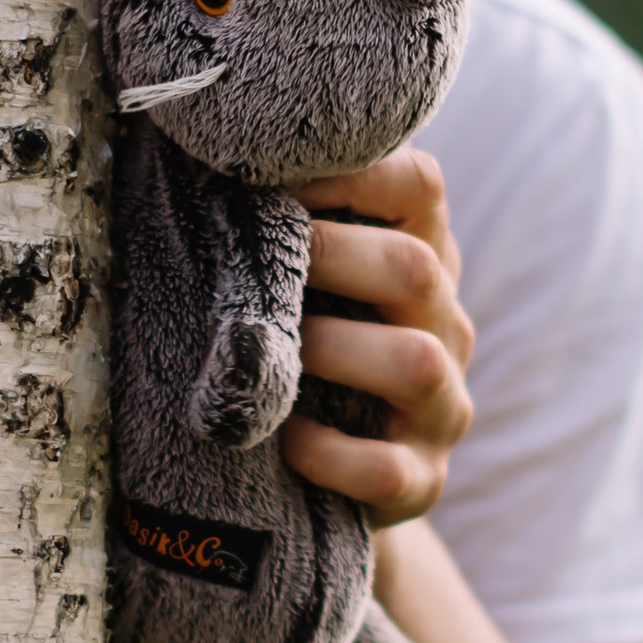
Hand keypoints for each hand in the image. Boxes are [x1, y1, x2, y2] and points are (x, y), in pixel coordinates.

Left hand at [282, 146, 474, 525]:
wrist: (332, 480)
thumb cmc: (302, 357)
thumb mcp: (308, 287)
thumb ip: (284, 232)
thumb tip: (196, 161)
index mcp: (421, 259)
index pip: (419, 184)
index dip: (352, 170)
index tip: (275, 175)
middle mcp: (446, 326)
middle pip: (416, 267)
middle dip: (330, 255)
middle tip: (258, 255)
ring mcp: (442, 406)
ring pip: (416, 361)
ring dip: (333, 348)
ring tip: (272, 353)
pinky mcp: (424, 481)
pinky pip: (388, 469)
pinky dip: (329, 453)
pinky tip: (284, 440)